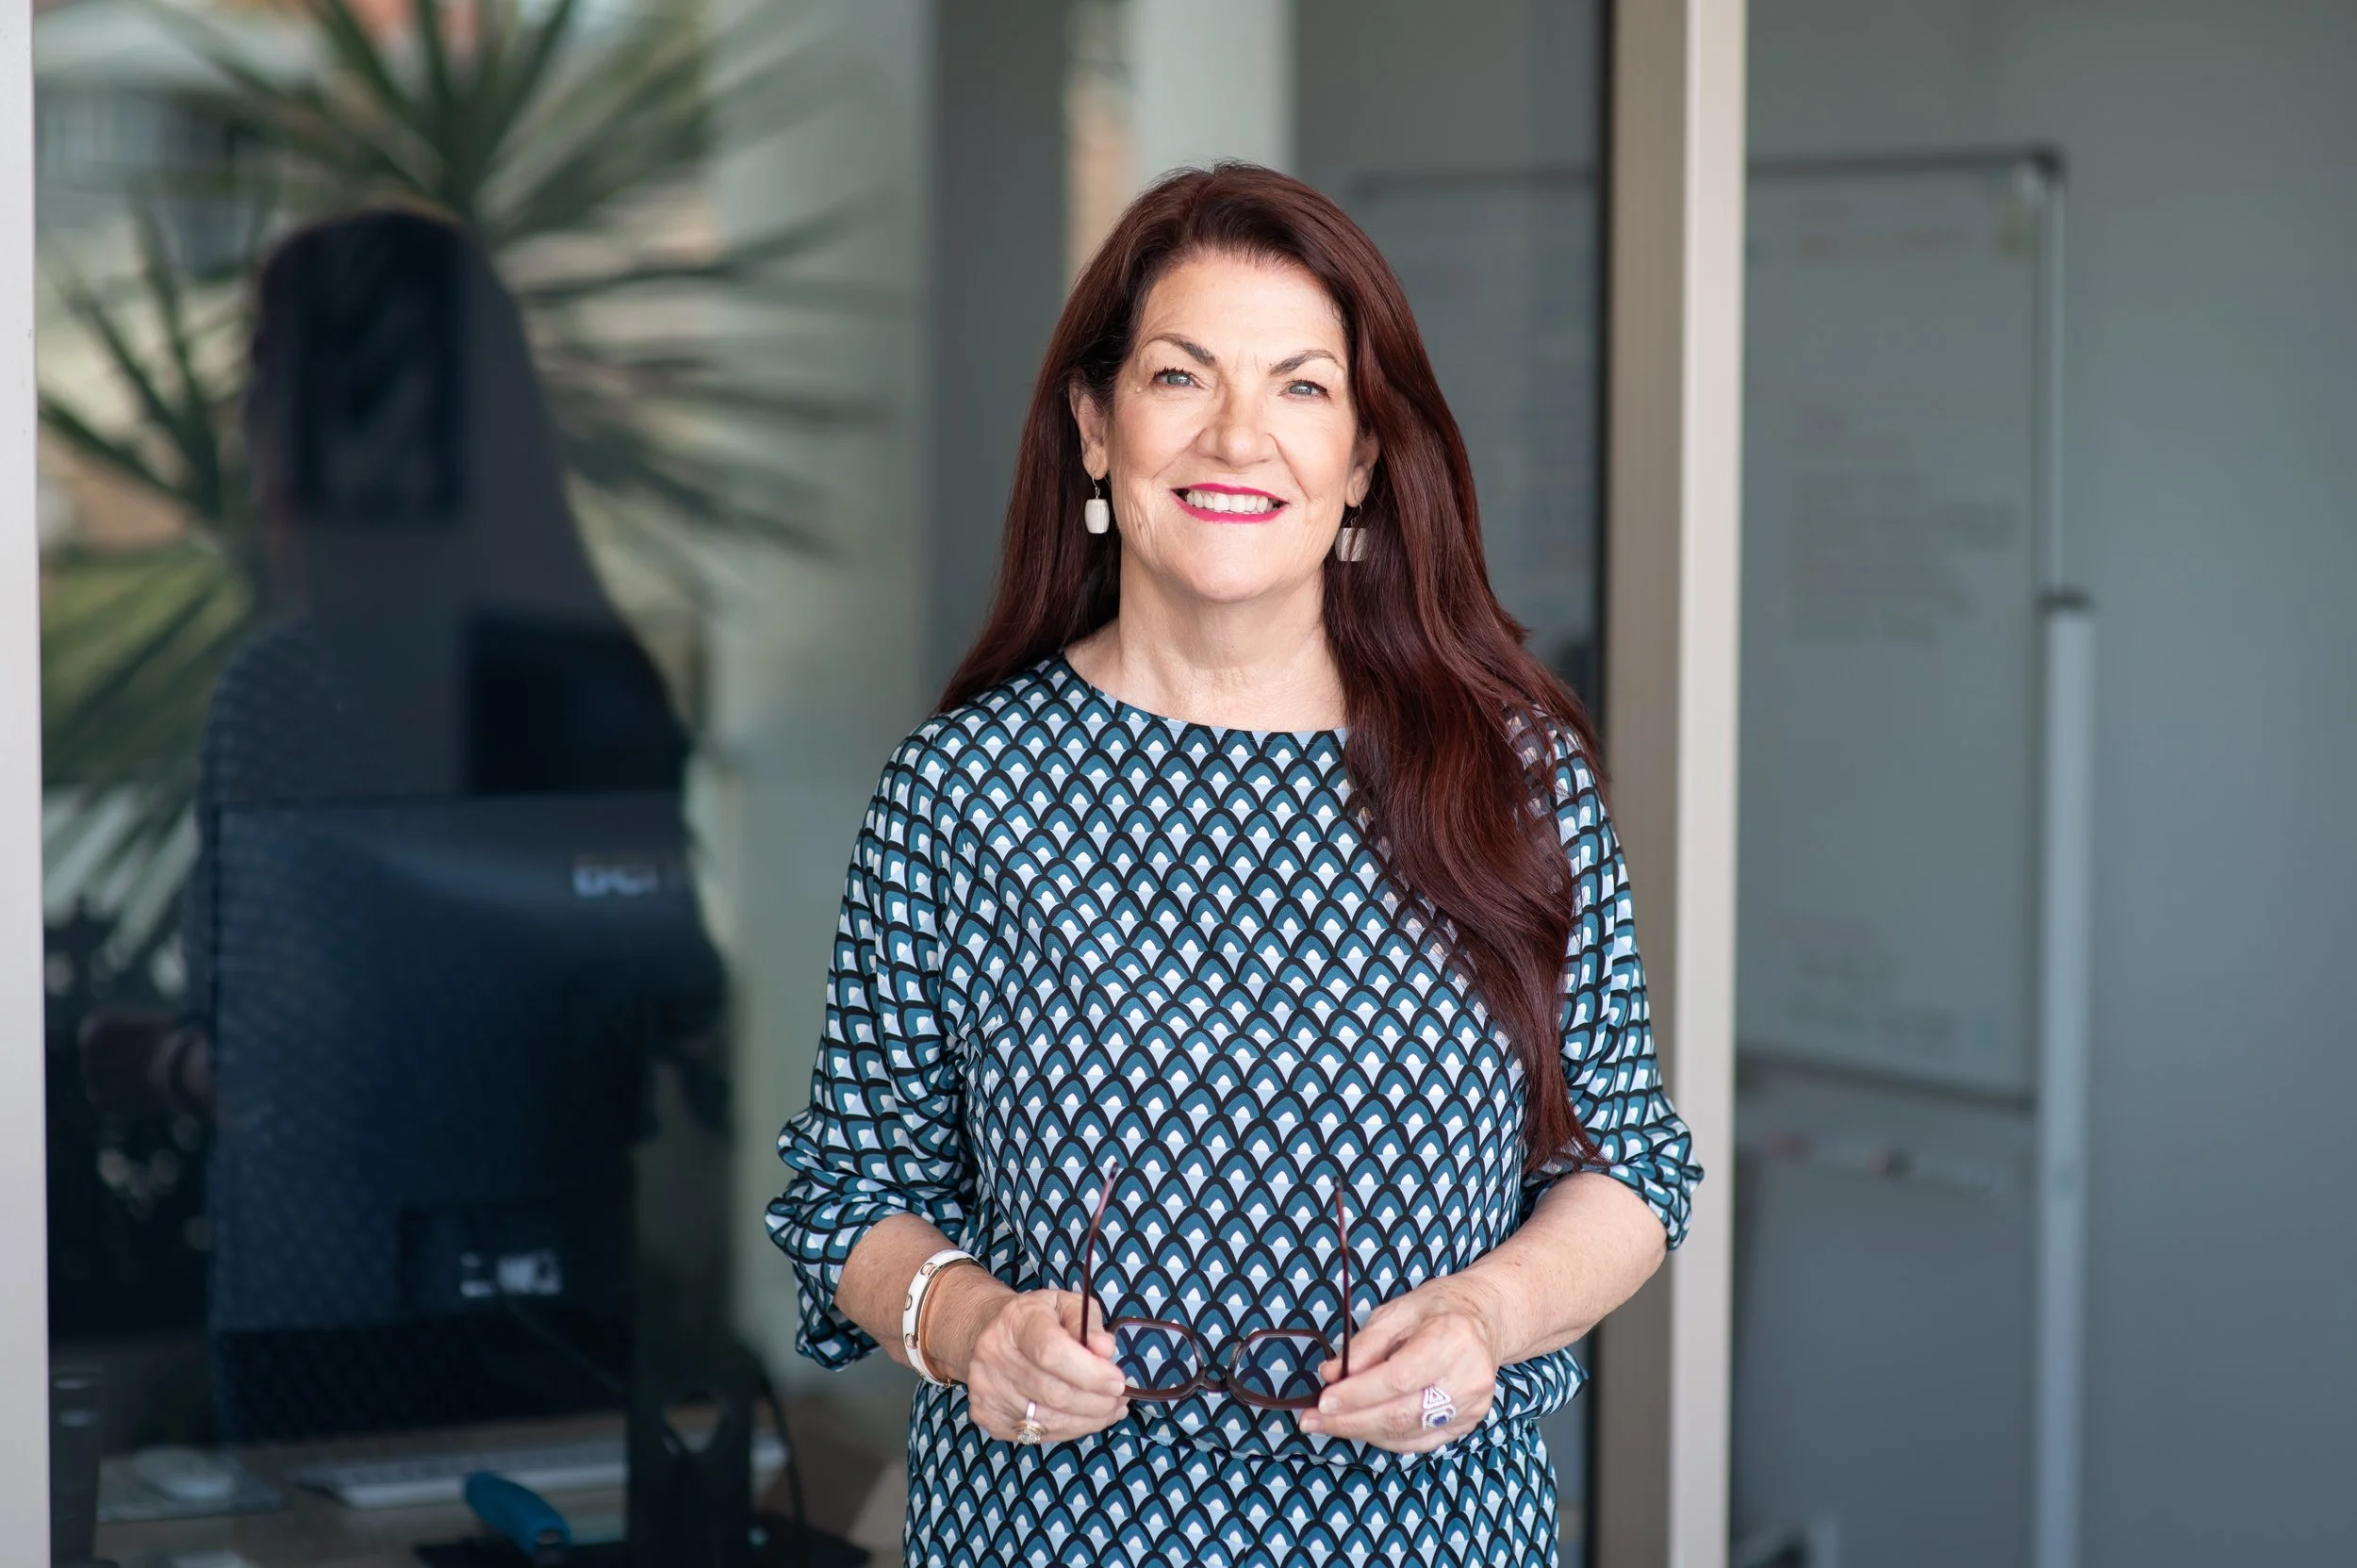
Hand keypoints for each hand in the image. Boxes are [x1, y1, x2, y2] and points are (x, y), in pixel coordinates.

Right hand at [942, 1284, 1129, 1445]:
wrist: (988, 1333)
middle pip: (1053, 1394)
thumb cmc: (1037, 1318)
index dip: (1090, 1373)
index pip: (1052, 1353)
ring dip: (1087, 1421)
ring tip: (1109, 1410)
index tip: (1118, 1382)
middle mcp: (994, 1356)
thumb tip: (1106, 1349)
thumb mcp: (1065, 1305)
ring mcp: (986, 1390)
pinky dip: (1068, 1431)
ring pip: (1048, 1421)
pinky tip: (1084, 1418)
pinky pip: (1036, 1435)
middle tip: (1119, 1400)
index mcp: (1016, 1321)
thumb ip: (1089, 1323)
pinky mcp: (987, 1416)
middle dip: (1096, 1402)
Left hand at [1297, 1273, 1504, 1452]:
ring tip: (1329, 1423)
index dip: (1357, 1394)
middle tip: (1312, 1421)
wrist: (1484, 1321)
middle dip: (1350, 1421)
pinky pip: (1419, 1442)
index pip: (1398, 1379)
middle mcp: (1468, 1378)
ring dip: (1363, 1432)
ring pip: (1407, 1433)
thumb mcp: (1396, 1312)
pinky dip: (1386, 1438)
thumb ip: (1363, 1345)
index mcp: (1451, 1339)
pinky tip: (1362, 1426)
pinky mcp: (1469, 1424)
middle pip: (1401, 1414)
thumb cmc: (1436, 1310)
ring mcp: (1472, 1406)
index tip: (1323, 1400)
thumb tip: (1329, 1375)